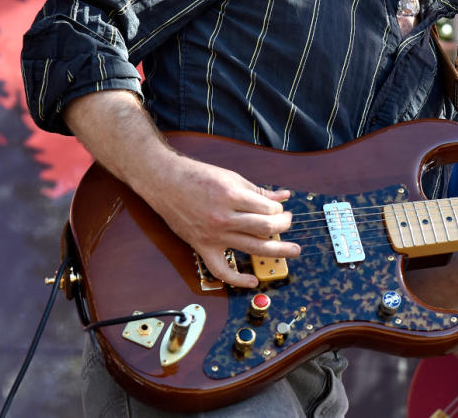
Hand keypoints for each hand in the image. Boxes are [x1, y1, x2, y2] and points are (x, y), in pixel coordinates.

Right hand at [132, 152, 300, 287]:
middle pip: (265, 228)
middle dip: (283, 226)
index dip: (279, 210)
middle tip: (287, 223)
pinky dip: (237, 279)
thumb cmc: (196, 177)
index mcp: (232, 195)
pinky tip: (252, 280)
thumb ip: (258, 191)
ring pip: (252, 247)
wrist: (164, 182)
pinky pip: (221, 269)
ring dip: (277, 251)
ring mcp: (213, 234)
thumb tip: (283, 197)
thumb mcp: (231, 177)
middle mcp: (224, 217)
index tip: (279, 209)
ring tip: (293, 251)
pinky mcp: (202, 246)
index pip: (268, 209)